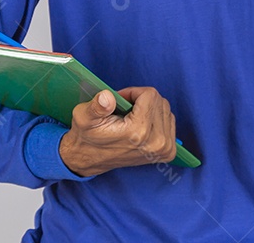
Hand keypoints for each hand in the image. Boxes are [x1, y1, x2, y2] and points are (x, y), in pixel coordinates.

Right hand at [59, 87, 177, 176]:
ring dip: (149, 108)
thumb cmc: (88, 136)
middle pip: (159, 101)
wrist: (90, 159)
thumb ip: (96, 107)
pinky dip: (156, 118)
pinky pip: (169, 121)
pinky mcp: (168, 152)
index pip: (150, 94)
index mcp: (139, 131)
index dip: (133, 92)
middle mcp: (157, 142)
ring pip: (165, 109)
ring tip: (131, 118)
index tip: (120, 101)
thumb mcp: (84, 117)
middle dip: (142, 100)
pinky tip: (142, 125)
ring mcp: (165, 148)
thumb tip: (107, 97)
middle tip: (124, 110)